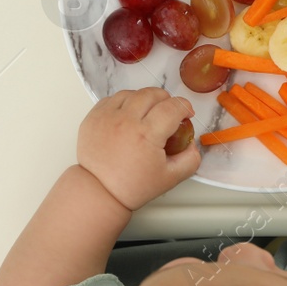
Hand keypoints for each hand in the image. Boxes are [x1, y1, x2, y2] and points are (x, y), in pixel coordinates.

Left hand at [76, 88, 199, 209]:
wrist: (99, 192)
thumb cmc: (131, 187)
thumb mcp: (171, 178)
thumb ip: (190, 159)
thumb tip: (192, 144)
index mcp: (147, 134)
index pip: (173, 107)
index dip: (184, 107)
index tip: (186, 113)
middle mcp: (126, 121)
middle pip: (153, 94)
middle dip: (166, 100)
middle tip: (168, 114)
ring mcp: (107, 117)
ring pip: (132, 93)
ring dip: (145, 99)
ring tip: (147, 114)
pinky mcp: (94, 117)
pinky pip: (112, 98)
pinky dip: (124, 102)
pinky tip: (129, 115)